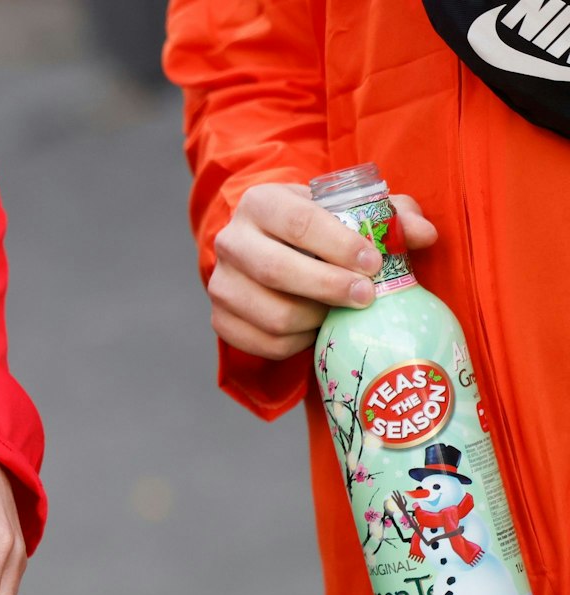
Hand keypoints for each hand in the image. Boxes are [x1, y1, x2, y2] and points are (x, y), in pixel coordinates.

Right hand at [208, 182, 437, 360]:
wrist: (269, 245)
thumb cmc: (318, 227)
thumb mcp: (351, 210)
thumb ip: (392, 216)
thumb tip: (423, 235)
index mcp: (261, 202)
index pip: (299, 223)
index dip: (340, 246)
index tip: (374, 264)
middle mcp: (231, 240)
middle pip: (277, 271)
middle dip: (329, 287)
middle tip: (367, 297)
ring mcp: (220, 283)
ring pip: (272, 315)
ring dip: (317, 319)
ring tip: (341, 313)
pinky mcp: (220, 319)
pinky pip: (264, 343)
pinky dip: (298, 343)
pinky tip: (317, 328)